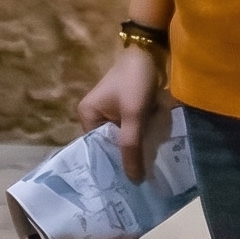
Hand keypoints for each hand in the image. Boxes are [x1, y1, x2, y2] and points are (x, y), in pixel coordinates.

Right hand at [75, 45, 163, 182]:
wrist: (151, 52)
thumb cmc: (135, 81)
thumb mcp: (133, 115)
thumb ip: (131, 146)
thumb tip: (133, 179)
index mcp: (87, 115)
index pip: (96, 149)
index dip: (109, 165)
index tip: (122, 186)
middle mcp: (95, 115)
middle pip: (109, 145)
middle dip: (124, 159)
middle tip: (138, 184)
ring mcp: (112, 112)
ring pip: (122, 139)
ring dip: (135, 149)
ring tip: (146, 174)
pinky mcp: (127, 109)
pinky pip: (131, 130)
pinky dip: (140, 138)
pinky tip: (150, 154)